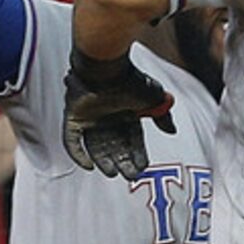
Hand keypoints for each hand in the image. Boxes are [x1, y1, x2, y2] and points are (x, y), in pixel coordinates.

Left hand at [64, 54, 175, 175]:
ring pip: (96, 147)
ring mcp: (89, 118)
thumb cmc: (131, 80)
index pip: (132, 140)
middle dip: (122, 161)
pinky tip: (88, 166)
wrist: (106, 67)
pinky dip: (78, 154)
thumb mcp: (155, 99)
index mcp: (125, 113)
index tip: (142, 168)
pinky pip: (72, 141)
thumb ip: (163, 116)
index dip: (137, 155)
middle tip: (129, 176)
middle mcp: (107, 117)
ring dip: (103, 161)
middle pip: (114, 146)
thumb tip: (172, 132)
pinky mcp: (74, 118)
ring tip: (113, 173)